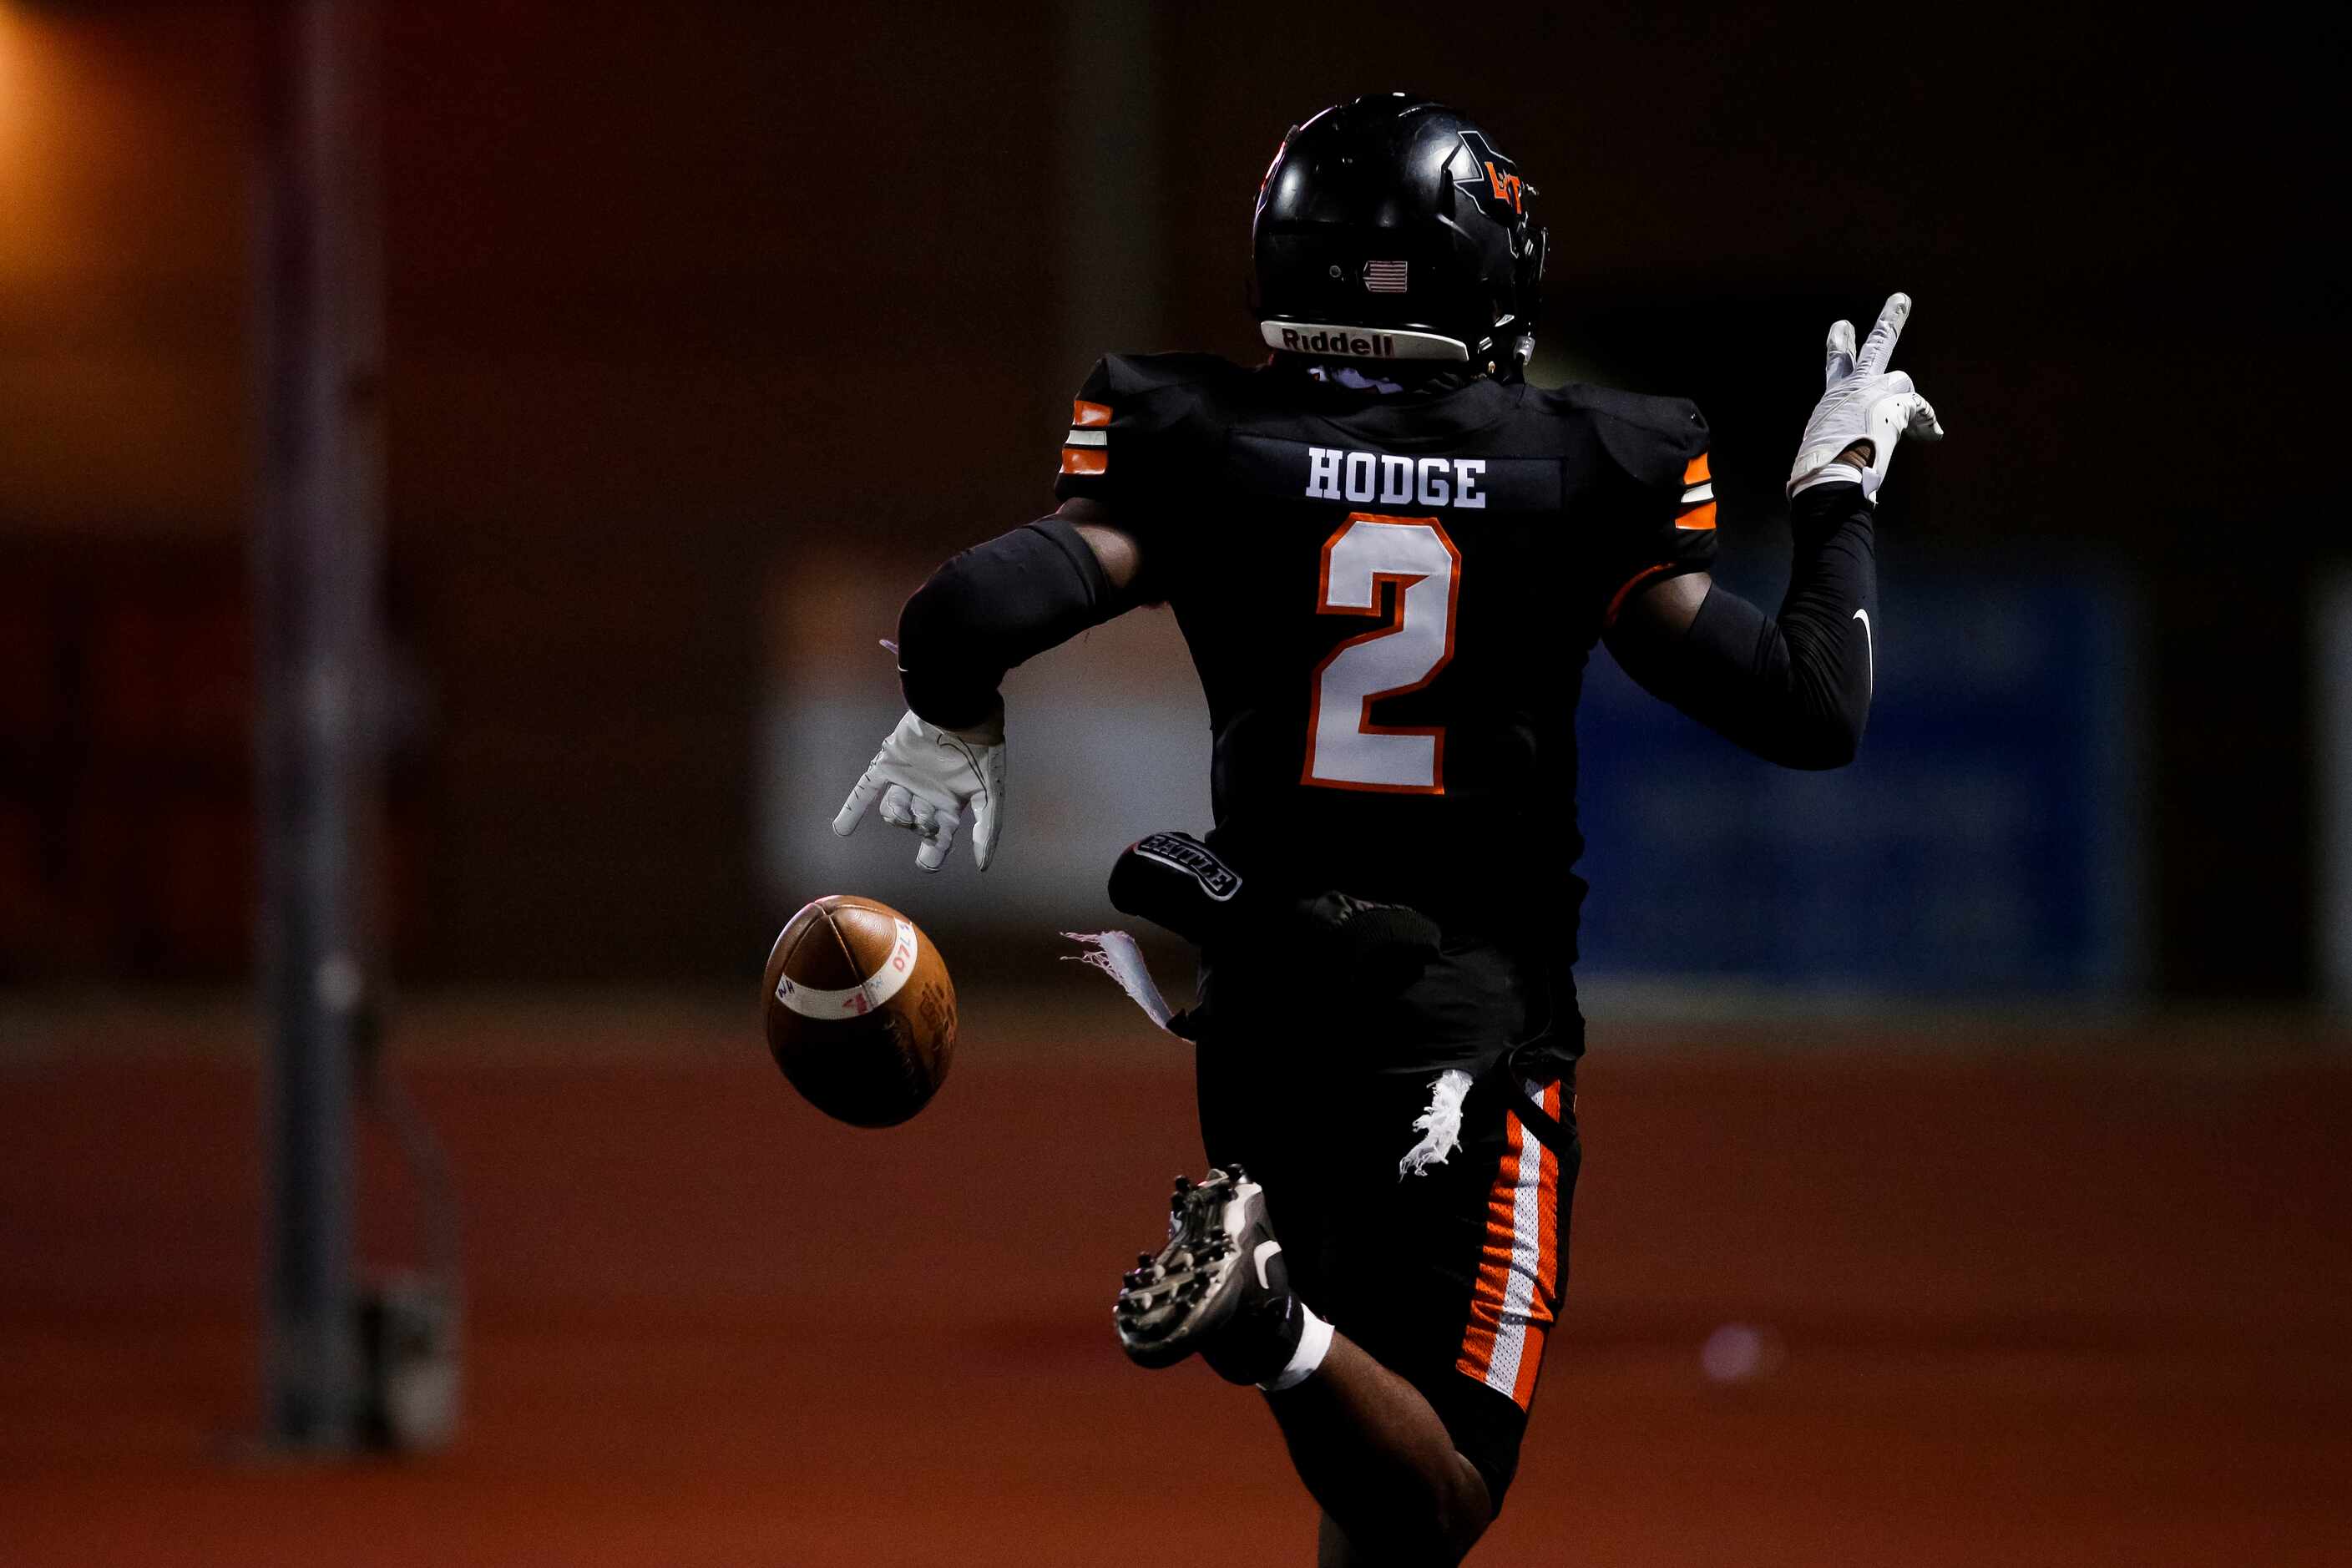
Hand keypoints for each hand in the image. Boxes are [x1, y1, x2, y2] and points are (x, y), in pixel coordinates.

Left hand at [831, 708, 1004, 871]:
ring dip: (897, 814)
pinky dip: (853, 809)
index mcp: (951, 803)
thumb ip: (987, 829)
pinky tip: (841, 831)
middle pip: (915, 825)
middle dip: (918, 830)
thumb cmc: (979, 753)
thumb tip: (983, 865)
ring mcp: (906, 779)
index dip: (932, 854)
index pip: (939, 839)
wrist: (960, 711)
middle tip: (925, 825)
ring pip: (892, 809)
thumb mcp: (990, 794)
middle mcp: (927, 793)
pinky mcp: (887, 764)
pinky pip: (866, 790)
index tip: (926, 863)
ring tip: (907, 806)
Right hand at [1789, 292, 1945, 498]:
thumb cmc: (1819, 473)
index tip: (1841, 327)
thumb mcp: (1820, 452)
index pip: (1837, 366)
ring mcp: (1872, 392)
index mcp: (1831, 400)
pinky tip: (1932, 435)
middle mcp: (1850, 388)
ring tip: (1921, 425)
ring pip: (1901, 381)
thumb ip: (1835, 446)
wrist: (1827, 475)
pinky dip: (1926, 423)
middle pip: (1874, 347)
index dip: (1839, 345)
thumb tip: (1840, 475)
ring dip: (1907, 400)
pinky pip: (1919, 408)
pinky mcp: (1893, 404)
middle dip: (1889, 322)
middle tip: (1901, 299)